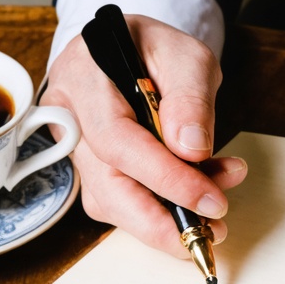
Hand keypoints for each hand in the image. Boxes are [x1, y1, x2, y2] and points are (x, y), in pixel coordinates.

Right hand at [42, 15, 246, 256]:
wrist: (134, 50)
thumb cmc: (158, 49)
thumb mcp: (188, 56)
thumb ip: (190, 98)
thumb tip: (191, 150)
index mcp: (83, 75)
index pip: (117, 140)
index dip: (163, 176)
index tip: (209, 200)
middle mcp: (67, 116)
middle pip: (103, 186)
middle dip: (157, 221)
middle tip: (208, 234)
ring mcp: (74, 147)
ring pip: (111, 202)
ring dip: (167, 214)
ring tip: (217, 202)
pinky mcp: (92, 168)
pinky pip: (123, 199)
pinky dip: (163, 205)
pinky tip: (201, 191)